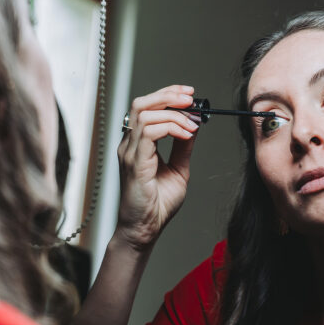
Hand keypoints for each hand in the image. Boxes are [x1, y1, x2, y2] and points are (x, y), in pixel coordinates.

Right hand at [116, 85, 198, 250]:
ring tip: (192, 124)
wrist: (145, 229)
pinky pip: (148, 133)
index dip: (168, 95)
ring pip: (145, 114)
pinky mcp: (134, 162)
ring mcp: (129, 152)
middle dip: (169, 95)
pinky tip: (186, 134)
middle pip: (142, 103)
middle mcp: (130, 144)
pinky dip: (171, 128)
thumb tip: (194, 124)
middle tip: (191, 98)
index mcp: (138, 143)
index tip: (190, 95)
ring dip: (174, 114)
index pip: (148, 107)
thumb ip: (183, 146)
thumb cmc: (157, 204)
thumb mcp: (179, 169)